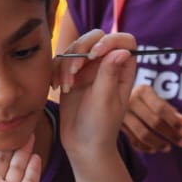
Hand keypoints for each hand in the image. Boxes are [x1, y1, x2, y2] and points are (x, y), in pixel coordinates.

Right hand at [58, 31, 137, 157]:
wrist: (82, 145)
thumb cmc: (100, 126)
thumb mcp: (105, 100)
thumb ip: (110, 74)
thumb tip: (123, 51)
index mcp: (123, 70)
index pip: (124, 41)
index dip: (111, 40)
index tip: (95, 54)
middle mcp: (107, 65)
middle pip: (96, 37)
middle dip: (82, 49)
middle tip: (75, 70)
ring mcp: (88, 69)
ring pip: (75, 47)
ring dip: (67, 63)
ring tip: (66, 86)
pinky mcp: (71, 75)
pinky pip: (61, 60)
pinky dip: (57, 70)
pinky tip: (57, 87)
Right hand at [122, 84, 181, 153]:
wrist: (115, 98)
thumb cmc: (144, 100)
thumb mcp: (157, 101)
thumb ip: (172, 112)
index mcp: (143, 91)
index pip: (161, 108)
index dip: (174, 121)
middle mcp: (130, 100)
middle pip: (153, 121)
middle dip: (170, 134)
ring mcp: (122, 114)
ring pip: (143, 133)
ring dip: (158, 143)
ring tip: (168, 148)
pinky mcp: (118, 126)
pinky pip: (133, 140)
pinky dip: (145, 147)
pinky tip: (154, 150)